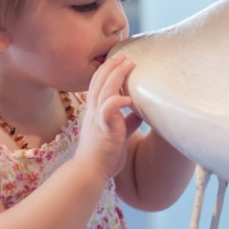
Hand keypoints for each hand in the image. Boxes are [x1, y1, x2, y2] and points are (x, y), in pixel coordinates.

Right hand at [75, 55, 142, 180]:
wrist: (89, 172)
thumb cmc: (102, 156)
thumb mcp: (116, 134)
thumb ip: (127, 122)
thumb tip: (139, 112)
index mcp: (94, 112)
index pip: (97, 85)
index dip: (106, 71)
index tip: (118, 60)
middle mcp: (93, 112)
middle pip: (99, 82)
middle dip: (111, 67)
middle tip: (124, 55)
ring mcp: (97, 119)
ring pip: (104, 91)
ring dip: (116, 76)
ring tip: (128, 64)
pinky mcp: (104, 129)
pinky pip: (108, 111)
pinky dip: (117, 102)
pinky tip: (128, 98)